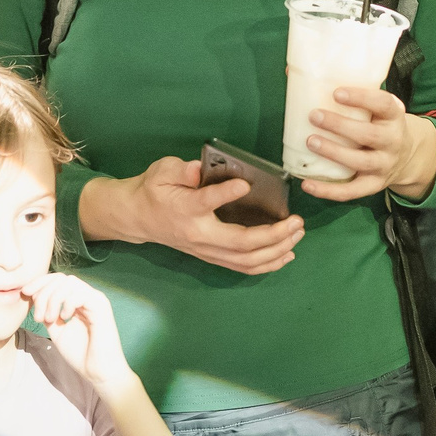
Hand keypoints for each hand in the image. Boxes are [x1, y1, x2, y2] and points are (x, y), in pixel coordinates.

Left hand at [23, 273, 133, 392]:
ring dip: (53, 299)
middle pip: (61, 278)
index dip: (39, 282)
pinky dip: (67, 303)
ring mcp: (96, 300)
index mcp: (77, 301)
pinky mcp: (102, 307)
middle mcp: (87, 296)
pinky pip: (81, 293)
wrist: (98, 372)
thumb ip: (48, 314)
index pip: (58, 280)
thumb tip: (35, 298)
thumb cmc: (80, 354)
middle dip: (43, 292)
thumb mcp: (56, 330)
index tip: (24, 294)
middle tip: (38, 317)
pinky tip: (64, 318)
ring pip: (70, 283)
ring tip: (49, 319)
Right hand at [96, 156, 304, 274]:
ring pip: (245, 260)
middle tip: (297, 222)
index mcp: (186, 208)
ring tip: (297, 235)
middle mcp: (199, 235)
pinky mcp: (211, 256)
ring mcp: (206, 250)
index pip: (207, 202)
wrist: (138, 217)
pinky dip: (267, 265)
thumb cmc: (154, 190)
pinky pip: (243, 267)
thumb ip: (181, 170)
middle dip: (273, 236)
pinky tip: (286, 254)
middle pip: (240, 243)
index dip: (226, 193)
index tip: (246, 184)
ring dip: (276, 251)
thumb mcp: (162, 171)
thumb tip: (201, 169)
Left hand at [299, 87, 435, 203]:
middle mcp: (393, 141)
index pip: (383, 104)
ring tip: (311, 142)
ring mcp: (384, 165)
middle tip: (315, 116)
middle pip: (368, 135)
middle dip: (340, 126)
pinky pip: (350, 192)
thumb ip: (350, 93)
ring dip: (334, 152)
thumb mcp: (378, 107)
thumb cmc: (381, 123)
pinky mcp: (373, 185)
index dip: (361, 98)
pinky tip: (306, 184)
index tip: (336, 92)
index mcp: (394, 116)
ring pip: (359, 162)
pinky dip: (327, 191)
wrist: (408, 156)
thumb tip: (293, 72)